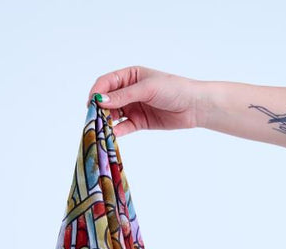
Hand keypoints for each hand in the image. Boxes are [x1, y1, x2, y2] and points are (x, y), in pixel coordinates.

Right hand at [87, 65, 208, 135]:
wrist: (194, 106)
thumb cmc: (173, 89)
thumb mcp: (147, 89)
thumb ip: (123, 96)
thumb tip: (100, 101)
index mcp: (130, 76)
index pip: (106, 82)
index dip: (97, 92)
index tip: (91, 103)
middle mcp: (129, 91)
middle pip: (107, 100)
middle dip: (99, 109)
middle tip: (93, 119)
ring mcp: (133, 107)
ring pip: (113, 115)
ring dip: (106, 121)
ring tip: (101, 129)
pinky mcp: (139, 122)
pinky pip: (123, 127)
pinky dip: (116, 131)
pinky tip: (113, 134)